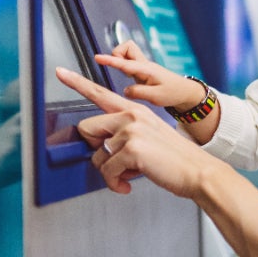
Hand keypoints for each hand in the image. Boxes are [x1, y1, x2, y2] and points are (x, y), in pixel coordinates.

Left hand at [55, 66, 222, 197]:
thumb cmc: (173, 159)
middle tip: (116, 163)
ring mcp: (131, 130)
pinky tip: (128, 184)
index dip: (76, 82)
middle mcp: (131, 115)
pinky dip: (114, 183)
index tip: (60, 71)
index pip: (99, 92)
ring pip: (97, 156)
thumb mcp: (148, 137)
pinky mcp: (132, 149)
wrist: (197, 171)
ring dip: (110, 172)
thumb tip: (102, 150)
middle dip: (97, 152)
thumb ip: (124, 135)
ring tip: (128, 175)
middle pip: (87, 130)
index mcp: (134, 110)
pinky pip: (107, 171)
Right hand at [95, 40, 206, 109]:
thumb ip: (138, 93)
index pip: (125, 63)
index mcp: (146, 69)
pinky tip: (129, 77)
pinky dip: (124, 65)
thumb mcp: (156, 97)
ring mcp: (143, 65)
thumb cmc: (172, 93)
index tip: (97, 58)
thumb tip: (125, 90)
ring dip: (120, 60)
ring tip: (124, 75)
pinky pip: (128, 61)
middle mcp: (143, 64)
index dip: (110, 60)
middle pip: (126, 47)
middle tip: (116, 68)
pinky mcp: (142, 70)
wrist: (184, 91)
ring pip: (127, 53)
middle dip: (117, 54)